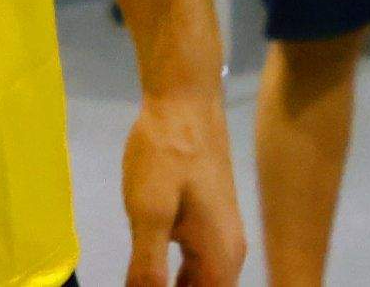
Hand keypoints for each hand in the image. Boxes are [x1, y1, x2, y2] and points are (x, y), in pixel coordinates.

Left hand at [119, 83, 245, 286]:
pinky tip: (149, 269)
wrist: (184, 102)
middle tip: (141, 281)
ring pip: (199, 284)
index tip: (145, 285)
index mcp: (220, 256)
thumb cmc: (167, 153)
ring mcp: (220, 236)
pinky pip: (195, 266)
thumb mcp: (148, 213)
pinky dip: (175, 277)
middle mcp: (228, 253)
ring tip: (143, 280)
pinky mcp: (208, 222)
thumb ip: (147, 268)